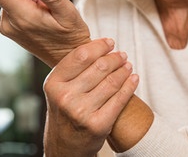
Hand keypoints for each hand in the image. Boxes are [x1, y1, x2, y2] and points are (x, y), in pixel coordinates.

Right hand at [43, 39, 138, 155]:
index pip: (81, 56)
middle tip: (122, 55)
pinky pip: (120, 98)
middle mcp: (65, 97)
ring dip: (124, 70)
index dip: (99, 46)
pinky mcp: (98, 124)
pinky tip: (134, 78)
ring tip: (128, 65)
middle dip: (115, 58)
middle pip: (99, 67)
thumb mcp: (59, 89)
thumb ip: (73, 69)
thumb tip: (99, 45)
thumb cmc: (65, 112)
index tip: (109, 42)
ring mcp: (81, 112)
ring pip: (112, 81)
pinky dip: (130, 85)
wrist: (65, 146)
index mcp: (53, 83)